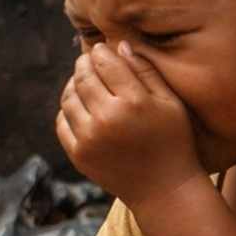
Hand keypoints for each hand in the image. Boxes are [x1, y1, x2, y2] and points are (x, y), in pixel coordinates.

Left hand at [55, 41, 200, 209]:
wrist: (164, 189)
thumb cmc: (173, 141)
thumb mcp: (169, 103)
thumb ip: (145, 72)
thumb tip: (119, 46)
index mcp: (133, 102)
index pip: (105, 63)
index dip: (100, 51)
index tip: (101, 48)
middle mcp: (107, 118)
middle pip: (83, 77)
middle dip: (84, 64)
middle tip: (88, 60)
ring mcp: (89, 138)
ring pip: (68, 97)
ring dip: (73, 85)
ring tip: (83, 81)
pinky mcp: (78, 154)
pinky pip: (62, 121)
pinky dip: (67, 110)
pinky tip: (79, 106)